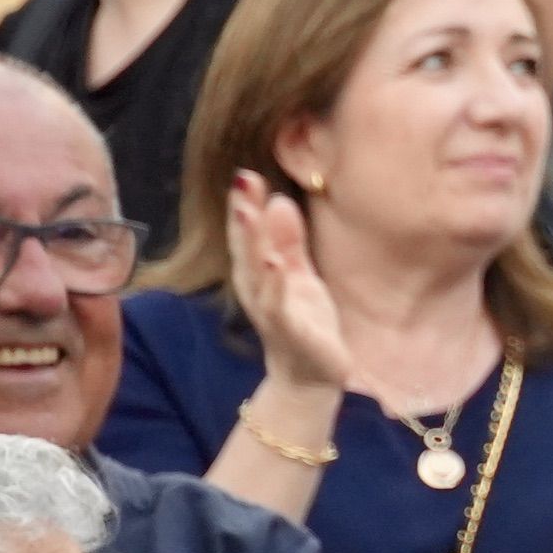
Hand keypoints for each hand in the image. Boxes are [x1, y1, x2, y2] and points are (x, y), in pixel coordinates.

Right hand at [226, 168, 352, 393]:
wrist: (310, 377)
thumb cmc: (302, 320)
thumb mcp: (297, 274)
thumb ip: (287, 240)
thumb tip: (277, 200)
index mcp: (258, 274)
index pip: (249, 235)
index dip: (245, 205)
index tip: (245, 175)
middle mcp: (257, 290)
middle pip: (246, 249)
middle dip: (242, 216)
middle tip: (242, 182)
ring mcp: (270, 311)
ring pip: (257, 273)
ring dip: (252, 243)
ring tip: (250, 213)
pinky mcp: (290, 332)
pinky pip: (278, 306)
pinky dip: (275, 285)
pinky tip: (275, 264)